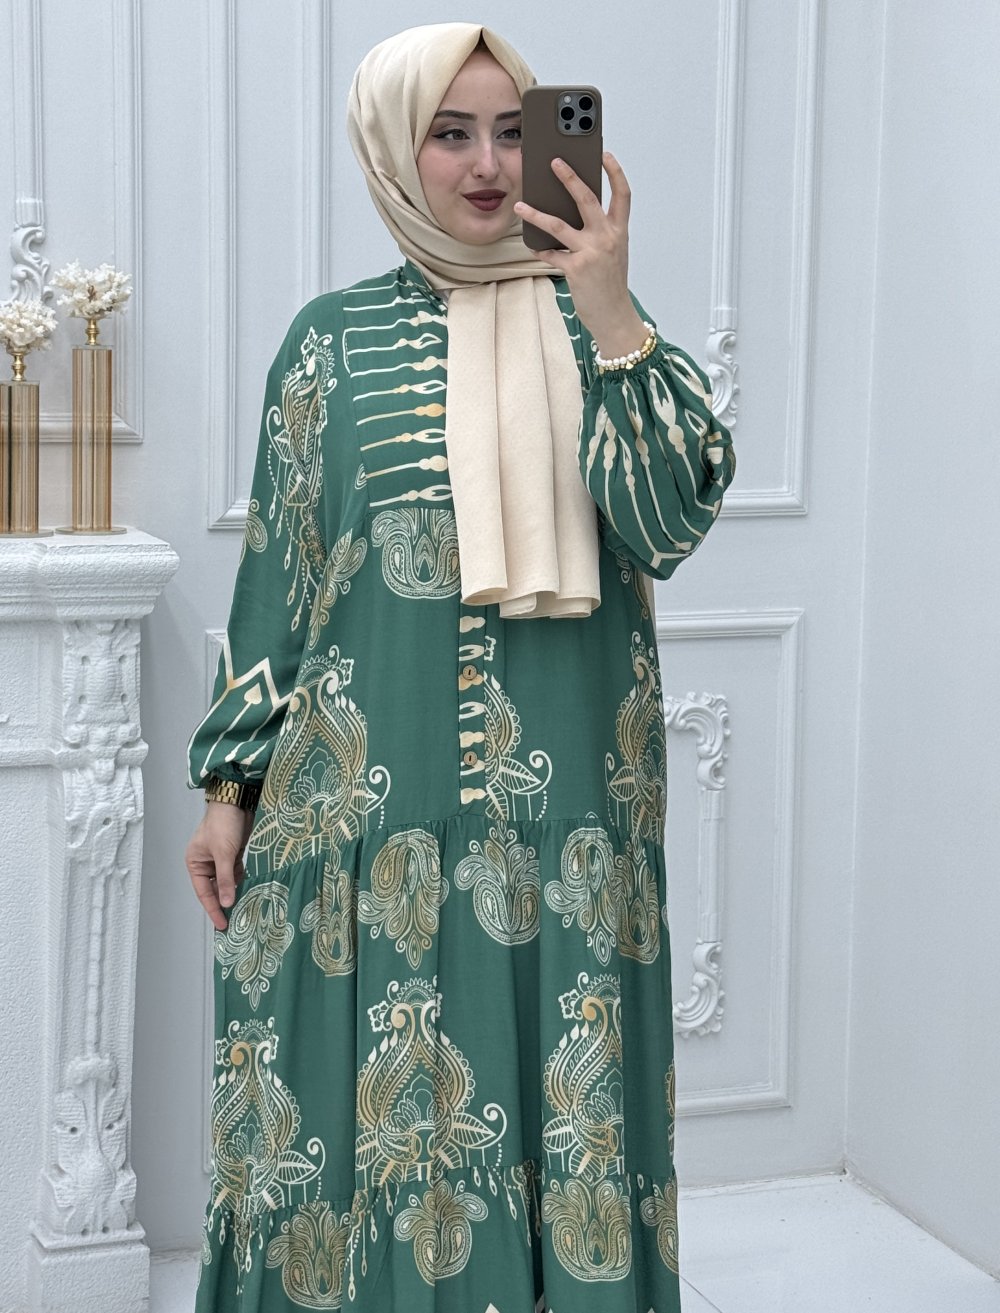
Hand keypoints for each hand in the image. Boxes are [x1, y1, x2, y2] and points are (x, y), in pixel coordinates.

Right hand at [185, 801, 254, 929]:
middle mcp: (205, 863)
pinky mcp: (233, 854)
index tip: (221, 925)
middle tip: (234, 922)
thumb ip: (226, 879)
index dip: (213, 909)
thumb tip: (227, 903)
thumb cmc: (223, 823)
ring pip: (226, 882)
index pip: (204, 893)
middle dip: (224, 903)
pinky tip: (248, 891)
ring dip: (234, 893)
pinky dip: (241, 881)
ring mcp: (220, 859)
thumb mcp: (224, 853)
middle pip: (215, 889)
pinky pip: (236, 874)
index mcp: (195, 863)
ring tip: (243, 911)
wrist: (237, 801)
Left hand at [514, 151, 646, 355]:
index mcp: (619, 231)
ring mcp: (591, 252)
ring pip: (558, 225)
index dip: (614, 172)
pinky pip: (551, 253)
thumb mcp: (612, 253)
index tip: (604, 154)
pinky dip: (540, 249)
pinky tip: (532, 244)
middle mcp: (607, 238)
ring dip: (536, 214)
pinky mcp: (576, 269)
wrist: (614, 317)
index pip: (622, 195)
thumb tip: (570, 214)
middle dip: (570, 177)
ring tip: (520, 206)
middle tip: (554, 162)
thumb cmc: (610, 284)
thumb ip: (598, 232)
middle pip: (587, 199)